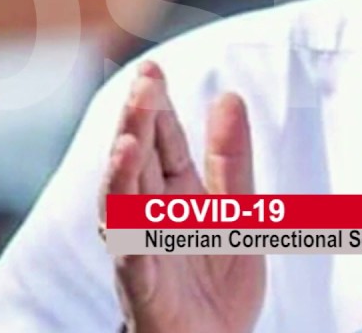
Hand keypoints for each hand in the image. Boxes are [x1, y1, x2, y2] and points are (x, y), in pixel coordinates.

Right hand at [99, 61, 264, 332]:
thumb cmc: (216, 285)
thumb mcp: (237, 211)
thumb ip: (231, 159)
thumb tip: (229, 95)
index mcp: (175, 197)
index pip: (163, 143)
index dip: (157, 108)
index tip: (152, 68)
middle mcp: (151, 220)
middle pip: (139, 165)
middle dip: (138, 124)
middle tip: (143, 83)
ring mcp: (144, 255)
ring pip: (125, 209)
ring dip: (123, 175)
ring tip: (128, 139)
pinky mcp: (146, 294)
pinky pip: (134, 265)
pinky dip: (131, 240)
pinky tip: (130, 218)